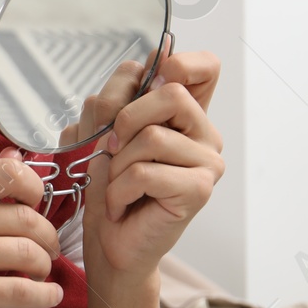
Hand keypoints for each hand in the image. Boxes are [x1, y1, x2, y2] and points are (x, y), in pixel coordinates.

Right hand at [0, 153, 65, 307]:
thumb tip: (16, 154)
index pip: (8, 173)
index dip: (35, 189)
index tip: (34, 207)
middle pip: (26, 218)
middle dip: (48, 236)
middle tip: (46, 249)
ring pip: (27, 253)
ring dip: (44, 265)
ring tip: (39, 272)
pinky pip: (18, 292)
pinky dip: (43, 296)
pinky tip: (47, 296)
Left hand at [81, 34, 224, 278]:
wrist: (109, 244)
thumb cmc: (106, 190)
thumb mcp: (100, 135)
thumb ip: (118, 100)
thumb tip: (145, 65)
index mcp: (184, 116)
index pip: (204, 67)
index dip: (178, 62)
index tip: (148, 83)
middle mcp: (204, 135)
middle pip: (171, 93)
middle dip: (125, 119)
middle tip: (112, 151)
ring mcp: (207, 162)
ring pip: (152, 137)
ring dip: (117, 164)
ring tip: (117, 186)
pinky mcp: (199, 190)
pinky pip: (145, 172)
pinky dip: (118, 190)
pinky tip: (121, 205)